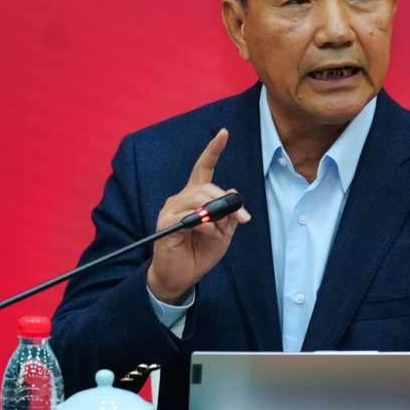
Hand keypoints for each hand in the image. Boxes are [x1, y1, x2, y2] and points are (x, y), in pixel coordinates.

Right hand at [146, 128, 250, 302]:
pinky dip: (207, 227)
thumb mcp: (224, 233)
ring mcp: (171, 210)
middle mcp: (181, 198)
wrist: (181, 277)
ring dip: (218, 217)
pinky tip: (210, 235)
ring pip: (199, 199)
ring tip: (220, 232)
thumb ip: (230, 214)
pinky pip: (192, 218)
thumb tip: (233, 194)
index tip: (224, 133)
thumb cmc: (200, 252)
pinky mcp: (165, 224)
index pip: (203, 168)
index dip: (213, 150)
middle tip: (243, 219)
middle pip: (207, 187)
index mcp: (195, 196)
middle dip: (228, 202)